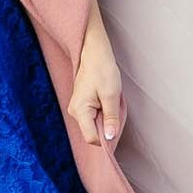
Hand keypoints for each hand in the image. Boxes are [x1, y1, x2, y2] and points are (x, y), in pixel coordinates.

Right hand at [69, 21, 124, 145]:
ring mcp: (77, 109)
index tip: (117, 127)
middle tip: (115, 109)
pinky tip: (106, 101)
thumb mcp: (111, 95)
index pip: (92, 138)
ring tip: (110, 102)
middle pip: (93, 133)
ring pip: (94, 126)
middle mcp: (75, 113)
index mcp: (80, 111)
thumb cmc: (102, 71)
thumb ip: (111, 118)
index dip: (106, 138)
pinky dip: (103, 114)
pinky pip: (93, 118)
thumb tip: (110, 138)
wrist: (94, 53)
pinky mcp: (81, 106)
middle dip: (107, 127)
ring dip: (106, 119)